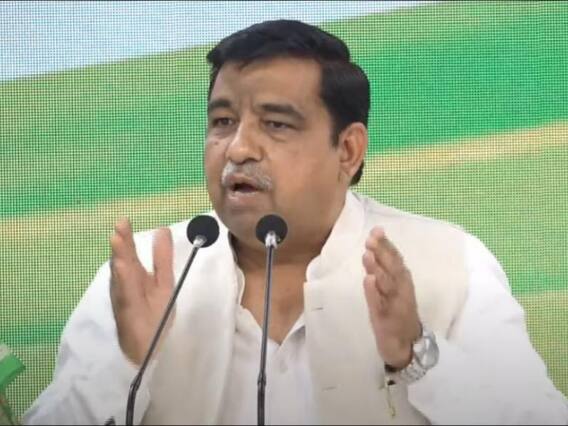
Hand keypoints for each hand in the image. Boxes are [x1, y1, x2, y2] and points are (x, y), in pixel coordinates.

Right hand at [109, 218, 173, 365]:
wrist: (146, 349)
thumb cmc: (154, 314)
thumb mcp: (164, 283)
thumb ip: (162, 259)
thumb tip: (162, 229)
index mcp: (135, 276)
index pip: (130, 254)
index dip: (126, 238)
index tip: (123, 220)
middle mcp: (126, 286)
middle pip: (123, 263)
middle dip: (121, 246)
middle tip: (118, 226)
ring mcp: (125, 300)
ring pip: (121, 278)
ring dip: (119, 260)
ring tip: (117, 242)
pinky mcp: (128, 314)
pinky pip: (125, 297)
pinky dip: (123, 283)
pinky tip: (121, 269)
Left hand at [362, 227, 420, 369]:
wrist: (406, 345)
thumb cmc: (397, 313)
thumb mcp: (391, 290)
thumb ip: (383, 271)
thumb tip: (372, 248)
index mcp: (403, 281)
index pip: (396, 259)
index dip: (387, 244)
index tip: (377, 229)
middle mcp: (402, 290)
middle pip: (393, 268)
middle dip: (382, 253)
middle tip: (370, 239)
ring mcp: (396, 305)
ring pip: (387, 285)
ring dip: (378, 269)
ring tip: (367, 255)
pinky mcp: (387, 319)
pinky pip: (380, 305)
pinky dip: (374, 293)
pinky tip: (368, 281)